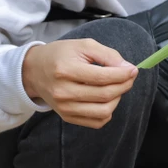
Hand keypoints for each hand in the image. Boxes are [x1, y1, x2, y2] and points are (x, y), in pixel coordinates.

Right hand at [22, 39, 138, 128]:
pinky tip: (108, 98)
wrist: (34, 71)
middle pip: (104, 95)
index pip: (102, 77)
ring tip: (118, 87)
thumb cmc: (61, 55)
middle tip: (130, 76)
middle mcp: (63, 92)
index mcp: (66, 70)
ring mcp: (64, 108)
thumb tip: (127, 68)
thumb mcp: (84, 45)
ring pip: (103, 111)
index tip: (133, 69)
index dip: (123, 74)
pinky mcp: (67, 117)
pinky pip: (96, 122)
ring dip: (118, 99)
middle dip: (124, 85)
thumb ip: (107, 55)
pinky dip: (108, 112)